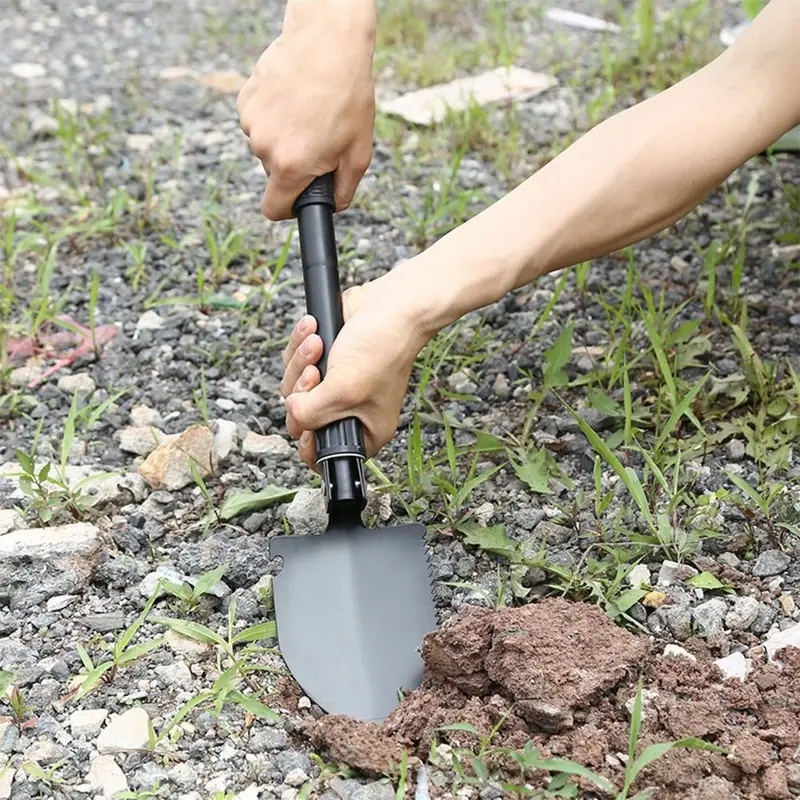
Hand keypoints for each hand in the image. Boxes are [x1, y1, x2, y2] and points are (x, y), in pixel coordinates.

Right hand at [236, 0, 376, 220]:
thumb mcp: (358, 153)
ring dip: (284, 136)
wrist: (328, 42)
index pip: (273, 209)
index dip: (287, 209)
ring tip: (308, 112)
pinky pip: (259, 121)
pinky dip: (274, 115)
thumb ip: (344, 190)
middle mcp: (265, 147)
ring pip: (267, 145)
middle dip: (294, 163)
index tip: (297, 200)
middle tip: (319, 137)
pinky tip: (293, 98)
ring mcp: (252, 122)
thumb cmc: (348, 97)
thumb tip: (333, 206)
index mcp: (291, 166)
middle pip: (274, 173)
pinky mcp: (245, 100)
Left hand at [280, 266, 436, 468]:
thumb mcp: (342, 392)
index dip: (307, 441)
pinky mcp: (325, 360)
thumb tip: (292, 411)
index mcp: (364, 431)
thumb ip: (309, 413)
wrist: (390, 305)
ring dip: (301, 361)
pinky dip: (300, 344)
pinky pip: (295, 361)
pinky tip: (314, 331)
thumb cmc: (381, 349)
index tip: (305, 420)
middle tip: (317, 373)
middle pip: (301, 416)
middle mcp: (349, 411)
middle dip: (302, 389)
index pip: (323, 454)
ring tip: (318, 344)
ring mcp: (335, 385)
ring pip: (294, 387)